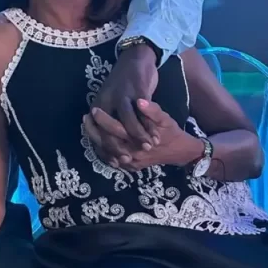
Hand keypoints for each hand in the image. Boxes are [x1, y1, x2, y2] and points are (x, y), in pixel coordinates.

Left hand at [85, 101, 202, 170]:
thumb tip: (140, 101)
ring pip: (107, 153)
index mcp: (139, 141)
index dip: (103, 120)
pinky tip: (96, 138)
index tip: (94, 110)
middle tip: (85, 118)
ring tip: (88, 126)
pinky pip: (112, 159)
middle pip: (107, 143)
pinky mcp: (131, 166)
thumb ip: (152, 111)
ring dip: (95, 140)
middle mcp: (133, 154)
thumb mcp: (166, 119)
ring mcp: (131, 162)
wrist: (181, 152)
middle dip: (94, 131)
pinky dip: (102, 149)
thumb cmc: (172, 132)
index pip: (115, 130)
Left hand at [91, 45, 158, 158]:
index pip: (98, 132)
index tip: (116, 161)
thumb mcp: (111, 100)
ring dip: (139, 137)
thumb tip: (102, 143)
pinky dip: (149, 125)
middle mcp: (107, 100)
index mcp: (99, 104)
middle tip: (129, 158)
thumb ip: (107, 119)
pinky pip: (144, 112)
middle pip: (111, 130)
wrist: (137, 58)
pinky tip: (154, 135)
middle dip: (121, 147)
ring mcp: (123, 94)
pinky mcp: (139, 89)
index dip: (106, 149)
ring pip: (128, 122)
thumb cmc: (124, 84)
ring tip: (147, 148)